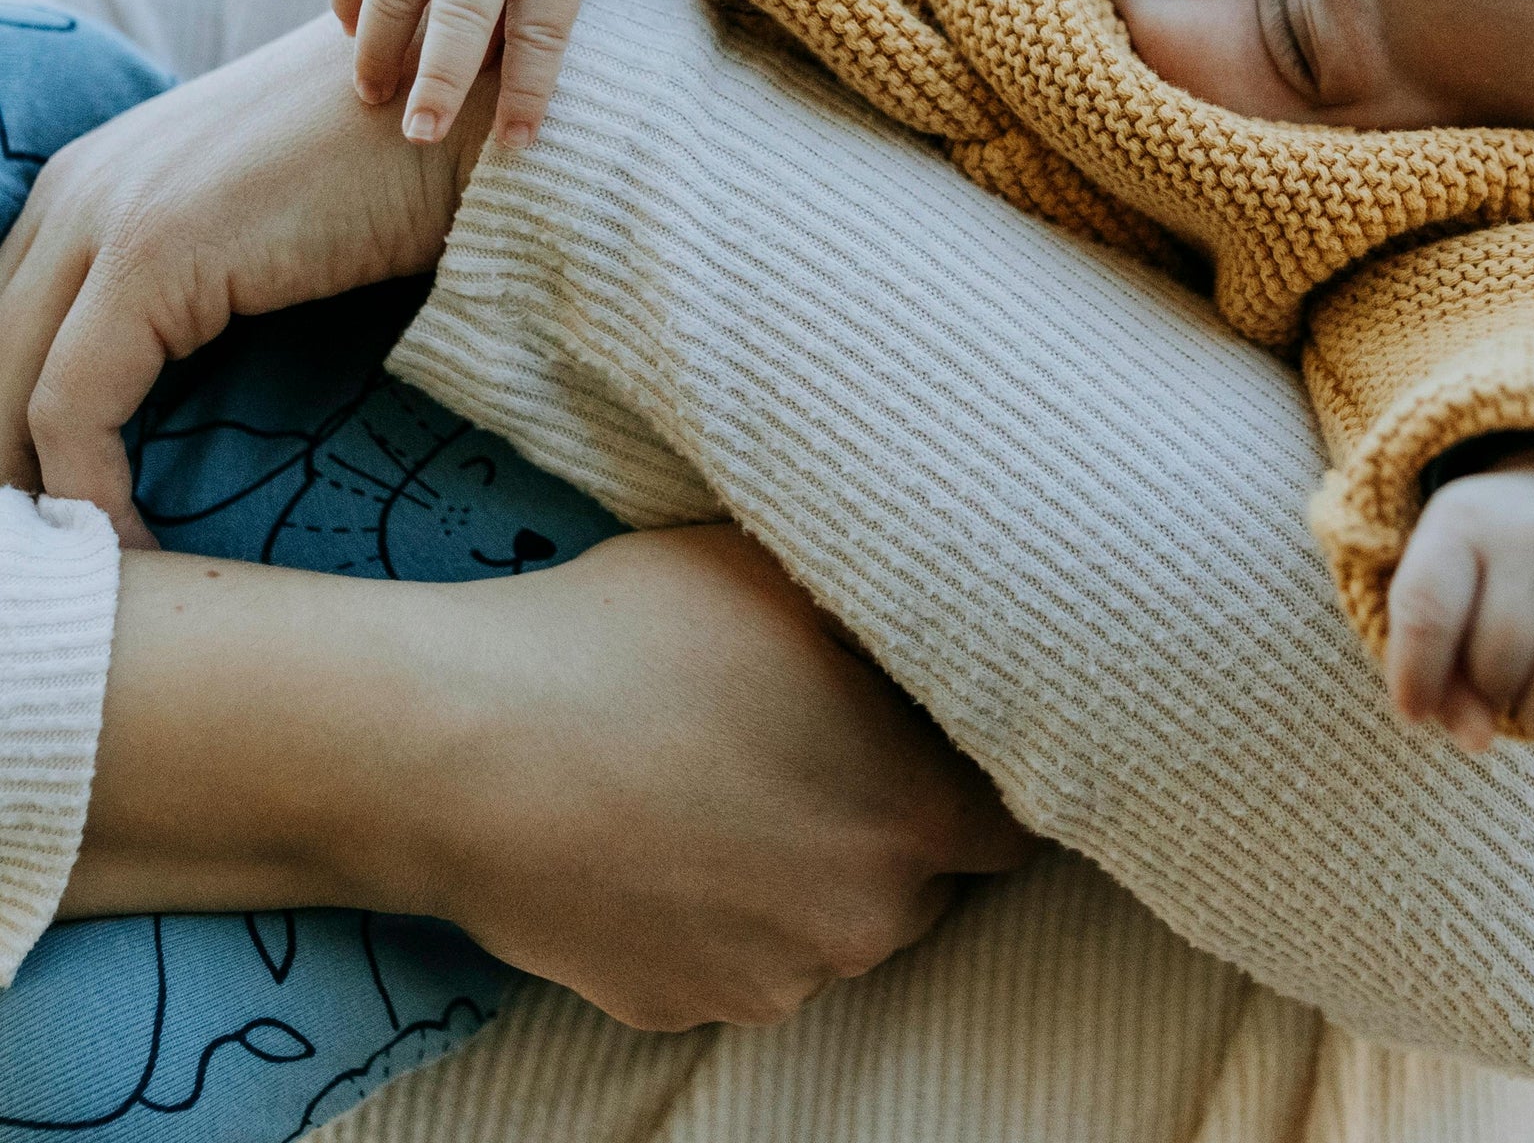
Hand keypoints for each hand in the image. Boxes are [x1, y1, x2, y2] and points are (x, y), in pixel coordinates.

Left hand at [0, 14, 485, 544]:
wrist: (472, 106)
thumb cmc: (402, 168)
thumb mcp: (269, 220)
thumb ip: (208, 274)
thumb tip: (190, 376)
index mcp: (92, 177)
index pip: (2, 327)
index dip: (12, 426)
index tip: (52, 516)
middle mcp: (77, 185)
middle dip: (8, 466)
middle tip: (47, 566)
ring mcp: (109, 213)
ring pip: (8, 390)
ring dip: (35, 494)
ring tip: (78, 573)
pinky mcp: (153, 256)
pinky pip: (76, 407)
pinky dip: (89, 492)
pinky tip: (130, 544)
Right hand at [68, 526, 1035, 1030]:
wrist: (465, 743)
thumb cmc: (637, 633)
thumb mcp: (786, 576)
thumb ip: (885, 617)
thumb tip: (944, 608)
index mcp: (915, 815)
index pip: (1017, 826)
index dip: (991, 777)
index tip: (954, 739)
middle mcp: (863, 919)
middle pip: (920, 877)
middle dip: (889, 819)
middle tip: (819, 740)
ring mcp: (766, 979)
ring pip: (826, 923)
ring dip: (804, 869)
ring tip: (723, 778)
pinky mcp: (674, 1007)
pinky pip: (734, 957)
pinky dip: (718, 911)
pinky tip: (661, 831)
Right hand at [329, 0, 613, 151]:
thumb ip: (547, 5)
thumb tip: (505, 88)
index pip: (542, 30)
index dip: (529, 91)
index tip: (516, 144)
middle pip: (458, 13)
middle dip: (437, 81)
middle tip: (418, 136)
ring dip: (376, 51)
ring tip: (372, 98)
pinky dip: (345, 2)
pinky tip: (350, 40)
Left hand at [1384, 442, 1533, 755]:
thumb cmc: (1487, 568)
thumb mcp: (1443, 588)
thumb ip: (1433, 669)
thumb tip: (1478, 741)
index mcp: (1463, 522)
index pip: (1427, 608)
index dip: (1414, 675)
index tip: (1411, 712)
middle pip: (1500, 656)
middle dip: (1486, 693)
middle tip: (1489, 687)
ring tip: (1528, 710)